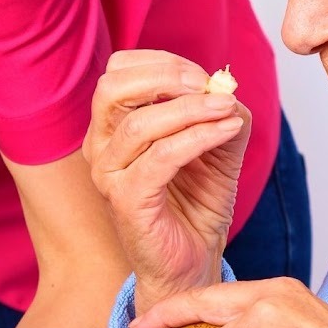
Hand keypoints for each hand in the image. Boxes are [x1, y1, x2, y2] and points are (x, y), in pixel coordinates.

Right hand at [84, 50, 249, 310]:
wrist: (193, 263)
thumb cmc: (195, 205)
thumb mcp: (216, 146)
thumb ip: (220, 112)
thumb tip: (227, 88)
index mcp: (112, 127)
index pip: (119, 71)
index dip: (162, 63)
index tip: (204, 75)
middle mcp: (101, 147)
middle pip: (112, 88)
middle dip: (165, 77)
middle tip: (208, 84)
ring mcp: (109, 175)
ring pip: (139, 124)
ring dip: (190, 109)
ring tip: (226, 108)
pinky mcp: (126, 201)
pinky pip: (160, 158)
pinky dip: (198, 138)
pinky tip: (227, 131)